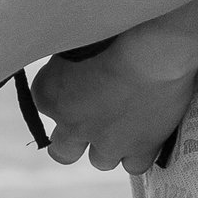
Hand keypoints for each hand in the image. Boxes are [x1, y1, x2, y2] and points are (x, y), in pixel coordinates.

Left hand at [32, 22, 197, 171]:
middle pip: (62, 151)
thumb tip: (70, 61)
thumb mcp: (77, 42)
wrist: (154, 51)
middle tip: (92, 119)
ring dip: (108, 145)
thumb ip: (67, 60)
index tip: (76, 80)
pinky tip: (147, 133)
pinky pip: (134, 165)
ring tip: (125, 124)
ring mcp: (107, 142)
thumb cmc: (116, 33)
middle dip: (72, 138)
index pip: (43, 102)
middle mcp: (72, 126)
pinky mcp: (141, 148)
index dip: (61, 93)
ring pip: (100, 161)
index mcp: (49, 95)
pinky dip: (139, 152)